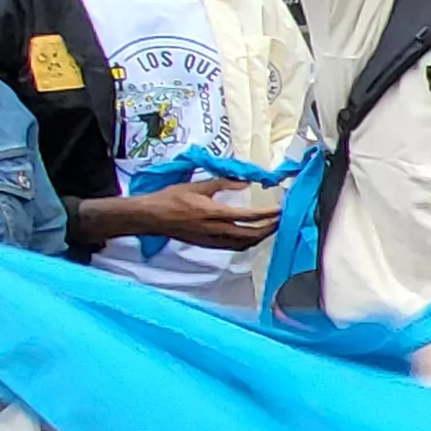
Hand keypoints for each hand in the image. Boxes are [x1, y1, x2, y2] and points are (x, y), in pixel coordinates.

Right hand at [100, 181, 279, 250]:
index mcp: (213, 213)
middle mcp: (215, 230)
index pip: (248, 216)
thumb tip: (244, 182)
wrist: (151, 217)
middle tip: (280, 220)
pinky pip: (233, 247)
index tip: (280, 210)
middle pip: (250, 235)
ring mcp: (211, 240)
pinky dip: (246, 242)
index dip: (267, 214)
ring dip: (259, 237)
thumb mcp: (197, 186)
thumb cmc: (171, 199)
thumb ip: (222, 184)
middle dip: (269, 229)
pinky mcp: (207, 245)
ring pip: (243, 244)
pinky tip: (250, 236)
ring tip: (269, 228)